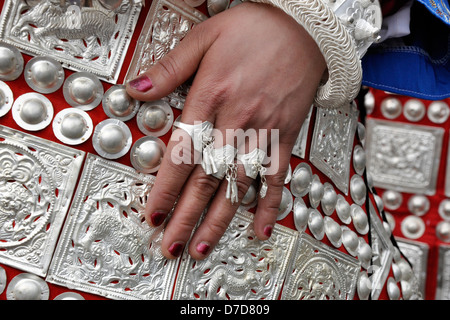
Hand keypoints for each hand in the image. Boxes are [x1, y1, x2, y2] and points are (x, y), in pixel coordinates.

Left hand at [126, 2, 325, 259]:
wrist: (305, 28)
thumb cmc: (254, 29)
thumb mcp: (204, 37)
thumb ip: (170, 67)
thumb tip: (136, 88)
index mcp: (212, 96)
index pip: (184, 152)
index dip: (166, 187)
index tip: (154, 213)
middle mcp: (238, 119)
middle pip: (208, 177)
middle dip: (186, 215)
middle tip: (171, 244)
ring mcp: (264, 131)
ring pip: (238, 184)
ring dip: (220, 219)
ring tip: (202, 247)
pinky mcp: (285, 135)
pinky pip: (277, 176)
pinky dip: (269, 204)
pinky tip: (260, 228)